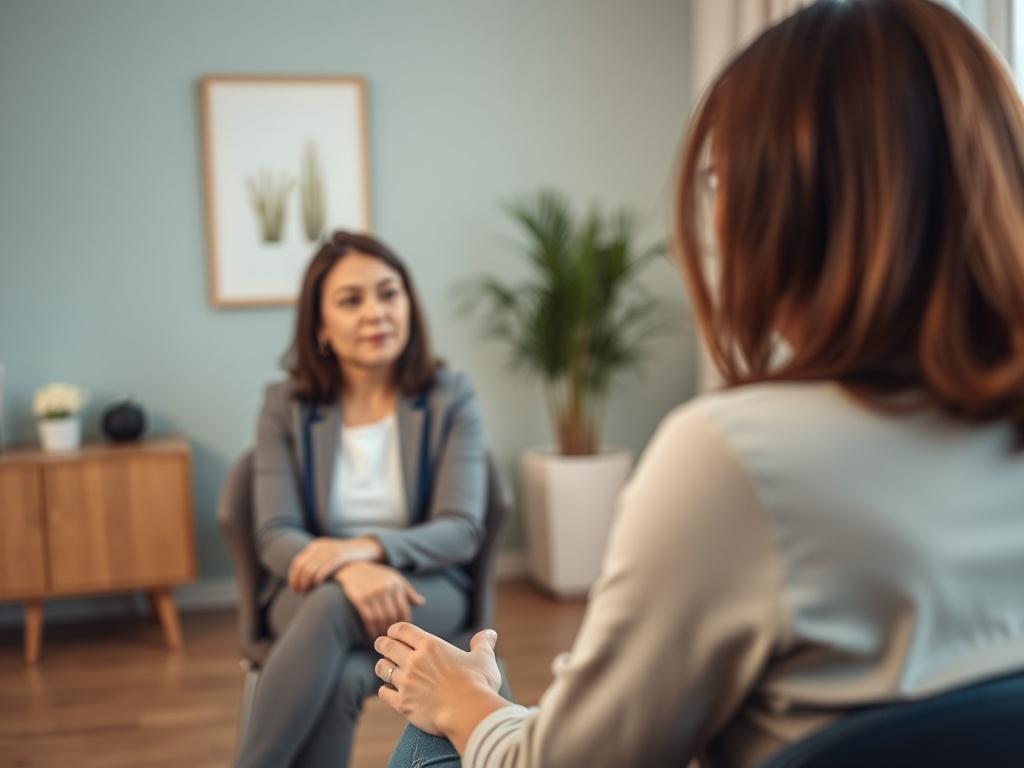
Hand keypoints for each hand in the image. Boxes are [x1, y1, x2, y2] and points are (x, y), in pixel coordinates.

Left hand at [288, 536, 382, 592]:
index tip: (293, 588)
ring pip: (311, 568)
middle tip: (298, 592)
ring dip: (306, 582)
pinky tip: (317, 585)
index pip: (298, 561)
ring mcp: (330, 549)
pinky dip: (318, 578)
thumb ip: (316, 564)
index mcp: (316, 545)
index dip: (293, 576)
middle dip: (298, 581)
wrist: (364, 549)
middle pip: (302, 566)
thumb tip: (300, 580)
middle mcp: (321, 546)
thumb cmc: (345, 559)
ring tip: (306, 591)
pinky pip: (324, 568)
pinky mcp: (340, 555)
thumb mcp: (328, 557)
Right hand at [335, 562, 425, 638]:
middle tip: (392, 640)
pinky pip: (368, 618)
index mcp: (396, 583)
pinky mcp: (360, 598)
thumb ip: (407, 591)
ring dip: (381, 631)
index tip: (402, 633)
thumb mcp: (393, 578)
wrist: (351, 567)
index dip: (404, 624)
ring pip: (381, 618)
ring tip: (382, 639)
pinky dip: (371, 629)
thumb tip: (421, 603)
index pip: (404, 609)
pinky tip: (371, 635)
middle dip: (392, 629)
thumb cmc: (376, 575)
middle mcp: (386, 588)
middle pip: (392, 615)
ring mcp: (373, 593)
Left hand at [374, 623, 503, 737]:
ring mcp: (406, 682)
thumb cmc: (478, 683)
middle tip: (381, 645)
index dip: (395, 630)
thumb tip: (490, 633)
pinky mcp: (402, 703)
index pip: (401, 629)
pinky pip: (384, 693)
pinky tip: (389, 690)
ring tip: (385, 668)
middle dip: (382, 644)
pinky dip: (385, 690)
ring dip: (382, 667)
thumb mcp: (483, 658)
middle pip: (386, 646)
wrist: (469, 712)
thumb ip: (483, 643)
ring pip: (382, 668)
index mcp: (430, 645)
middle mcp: (414, 661)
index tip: (394, 633)